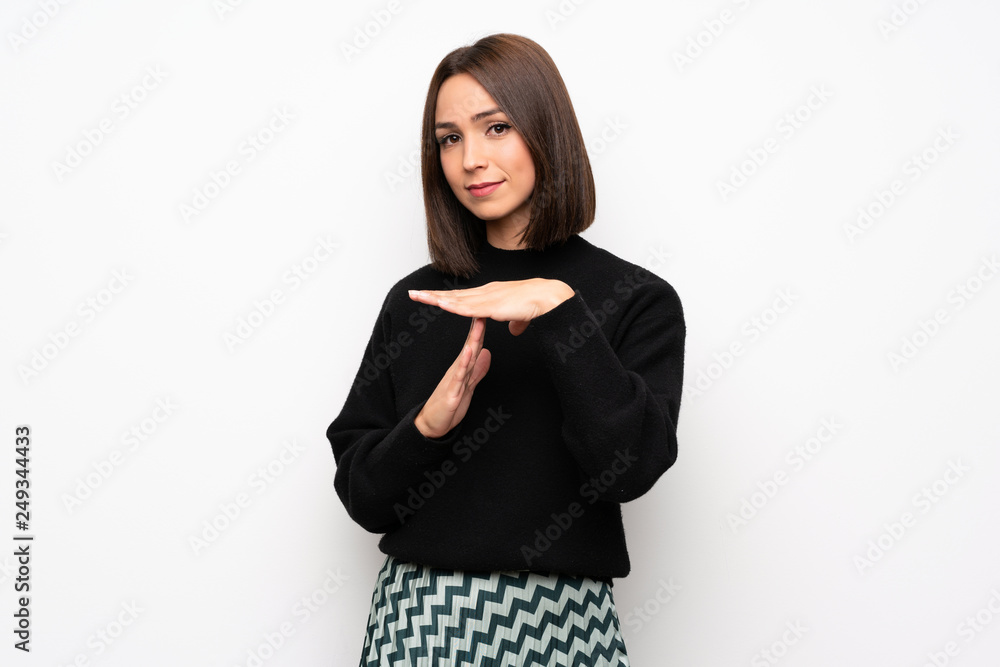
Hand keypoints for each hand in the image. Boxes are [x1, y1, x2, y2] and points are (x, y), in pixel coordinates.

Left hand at [408, 278, 573, 335]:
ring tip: (417, 297)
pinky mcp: (492, 305)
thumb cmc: (538, 304)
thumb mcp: (520, 315)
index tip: (431, 297)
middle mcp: (485, 293)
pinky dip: (452, 305)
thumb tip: (513, 330)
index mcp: (491, 295)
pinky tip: (440, 304)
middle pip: (453, 294)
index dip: (446, 296)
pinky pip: (467, 306)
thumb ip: (514, 321)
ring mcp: (487, 297)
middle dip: (432, 295)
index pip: (463, 296)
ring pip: (455, 298)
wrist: (549, 297)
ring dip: (435, 298)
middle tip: (413, 294)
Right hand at [414, 317, 491, 438]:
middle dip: (479, 327)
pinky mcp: (452, 392)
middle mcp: (458, 369)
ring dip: (472, 339)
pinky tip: (469, 351)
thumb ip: (478, 369)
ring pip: (466, 356)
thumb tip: (487, 353)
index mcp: (463, 367)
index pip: (474, 344)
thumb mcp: (468, 385)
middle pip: (471, 345)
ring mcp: (454, 379)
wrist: (433, 423)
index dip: (482, 328)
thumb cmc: (450, 404)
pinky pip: (459, 375)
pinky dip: (464, 363)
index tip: (489, 310)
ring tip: (479, 323)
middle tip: (485, 307)